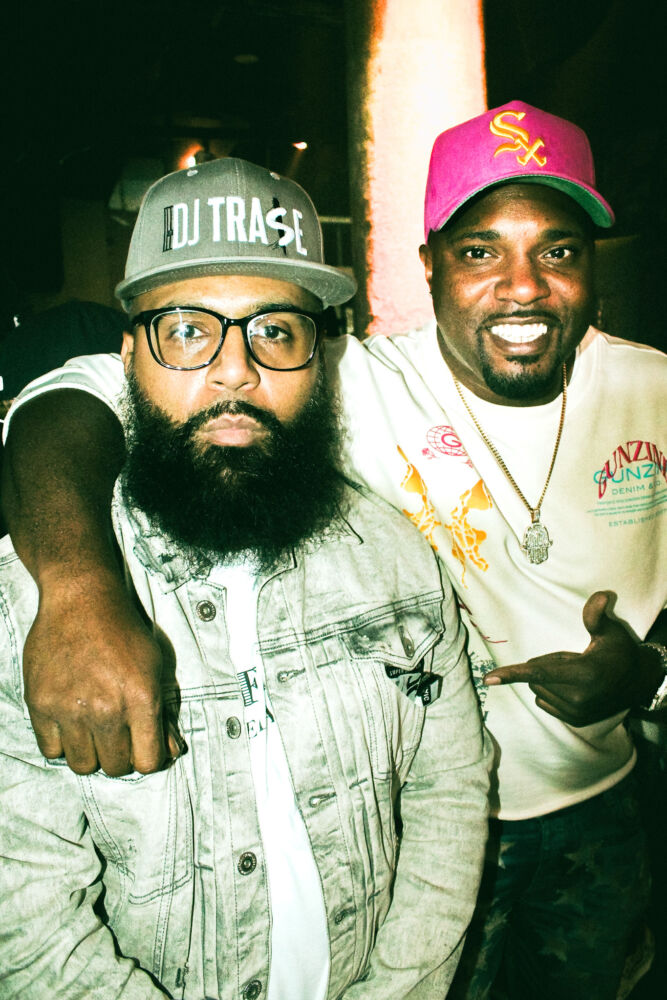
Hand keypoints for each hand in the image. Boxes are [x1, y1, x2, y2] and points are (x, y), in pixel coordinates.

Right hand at [23, 571, 178, 775]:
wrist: (82, 600)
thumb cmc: (123, 630)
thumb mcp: (155, 666)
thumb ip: (163, 714)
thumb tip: (169, 752)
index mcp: (141, 698)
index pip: (147, 762)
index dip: (147, 758)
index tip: (142, 747)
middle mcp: (106, 708)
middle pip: (115, 767)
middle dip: (120, 756)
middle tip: (116, 734)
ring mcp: (70, 708)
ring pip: (83, 764)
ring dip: (91, 753)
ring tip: (93, 730)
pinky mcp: (41, 704)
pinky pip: (51, 750)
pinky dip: (62, 743)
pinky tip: (71, 723)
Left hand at [482, 591, 660, 725]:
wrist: (637, 682)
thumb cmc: (619, 652)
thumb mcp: (610, 631)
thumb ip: (596, 616)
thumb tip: (600, 596)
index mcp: (584, 675)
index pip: (539, 672)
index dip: (511, 674)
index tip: (486, 679)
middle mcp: (578, 698)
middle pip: (536, 677)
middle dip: (545, 665)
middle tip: (571, 659)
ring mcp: (576, 713)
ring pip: (538, 690)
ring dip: (548, 679)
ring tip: (574, 674)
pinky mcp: (575, 721)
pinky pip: (544, 702)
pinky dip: (550, 692)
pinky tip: (572, 687)